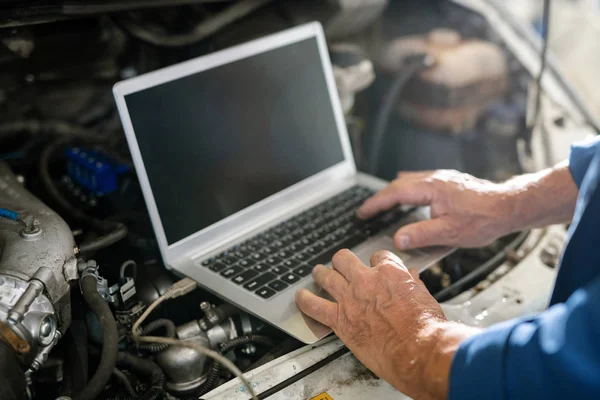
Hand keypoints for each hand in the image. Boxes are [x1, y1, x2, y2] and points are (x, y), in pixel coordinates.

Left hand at [296, 249, 477, 399]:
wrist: (418, 350)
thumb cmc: (426, 328)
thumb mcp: (425, 297)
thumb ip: (413, 284)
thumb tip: (411, 278)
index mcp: (390, 272)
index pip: (377, 256)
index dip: (376, 262)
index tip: (374, 268)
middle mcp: (366, 280)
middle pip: (344, 259)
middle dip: (342, 261)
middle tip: (340, 265)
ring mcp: (350, 298)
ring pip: (326, 275)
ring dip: (321, 273)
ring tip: (318, 273)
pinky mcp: (340, 319)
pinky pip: (314, 305)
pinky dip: (305, 300)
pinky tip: (301, 297)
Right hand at [357, 170, 515, 249]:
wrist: (510, 206)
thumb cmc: (484, 219)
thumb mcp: (449, 233)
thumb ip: (420, 236)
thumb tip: (397, 240)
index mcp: (430, 188)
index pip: (394, 194)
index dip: (375, 204)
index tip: (362, 212)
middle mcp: (435, 179)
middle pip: (399, 184)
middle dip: (381, 197)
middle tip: (369, 210)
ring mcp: (443, 178)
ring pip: (411, 181)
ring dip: (395, 192)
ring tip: (385, 204)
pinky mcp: (451, 182)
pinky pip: (423, 181)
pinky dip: (410, 189)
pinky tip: (413, 197)